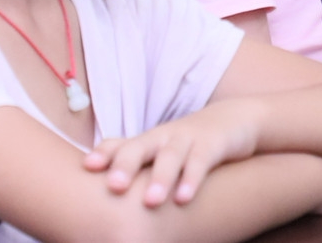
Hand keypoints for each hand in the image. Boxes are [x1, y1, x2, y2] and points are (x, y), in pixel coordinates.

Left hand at [83, 97, 261, 206]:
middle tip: (114, 186)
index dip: (105, 153)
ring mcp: (188, 139)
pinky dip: (192, 178)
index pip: (121, 144)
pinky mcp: (213, 144)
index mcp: (148, 141)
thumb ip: (134, 163)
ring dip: (160, 178)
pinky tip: (183, 198)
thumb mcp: (160, 151)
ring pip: (171, 156)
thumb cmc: (187, 143)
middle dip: (126, 164)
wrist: (233, 120)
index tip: (88, 166)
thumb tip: (102, 191)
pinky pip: (201, 161)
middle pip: (141, 147)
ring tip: (150, 201)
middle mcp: (163, 138)